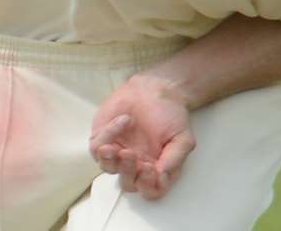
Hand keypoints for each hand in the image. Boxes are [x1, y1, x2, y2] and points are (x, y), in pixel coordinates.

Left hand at [88, 72, 195, 200]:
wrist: (155, 89)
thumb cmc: (170, 114)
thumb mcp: (183, 137)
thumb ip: (175, 157)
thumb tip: (163, 174)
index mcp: (156, 170)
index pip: (151, 190)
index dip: (149, 185)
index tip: (151, 168)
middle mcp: (135, 166)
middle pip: (128, 183)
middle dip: (128, 172)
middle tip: (132, 154)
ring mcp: (117, 154)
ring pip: (108, 168)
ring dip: (110, 161)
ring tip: (113, 148)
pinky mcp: (102, 139)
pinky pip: (97, 146)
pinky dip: (108, 134)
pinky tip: (124, 120)